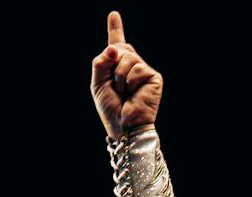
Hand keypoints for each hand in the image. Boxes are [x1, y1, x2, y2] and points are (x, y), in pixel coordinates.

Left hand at [90, 11, 162, 138]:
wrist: (124, 126)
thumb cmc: (111, 108)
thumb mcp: (97, 84)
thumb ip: (100, 63)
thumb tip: (114, 47)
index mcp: (118, 67)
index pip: (117, 44)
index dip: (115, 28)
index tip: (114, 14)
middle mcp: (132, 66)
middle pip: (120, 48)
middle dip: (112, 65)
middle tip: (116, 86)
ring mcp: (144, 70)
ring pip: (128, 57)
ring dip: (120, 76)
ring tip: (124, 92)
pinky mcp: (153, 77)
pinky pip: (137, 68)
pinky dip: (130, 81)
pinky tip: (133, 93)